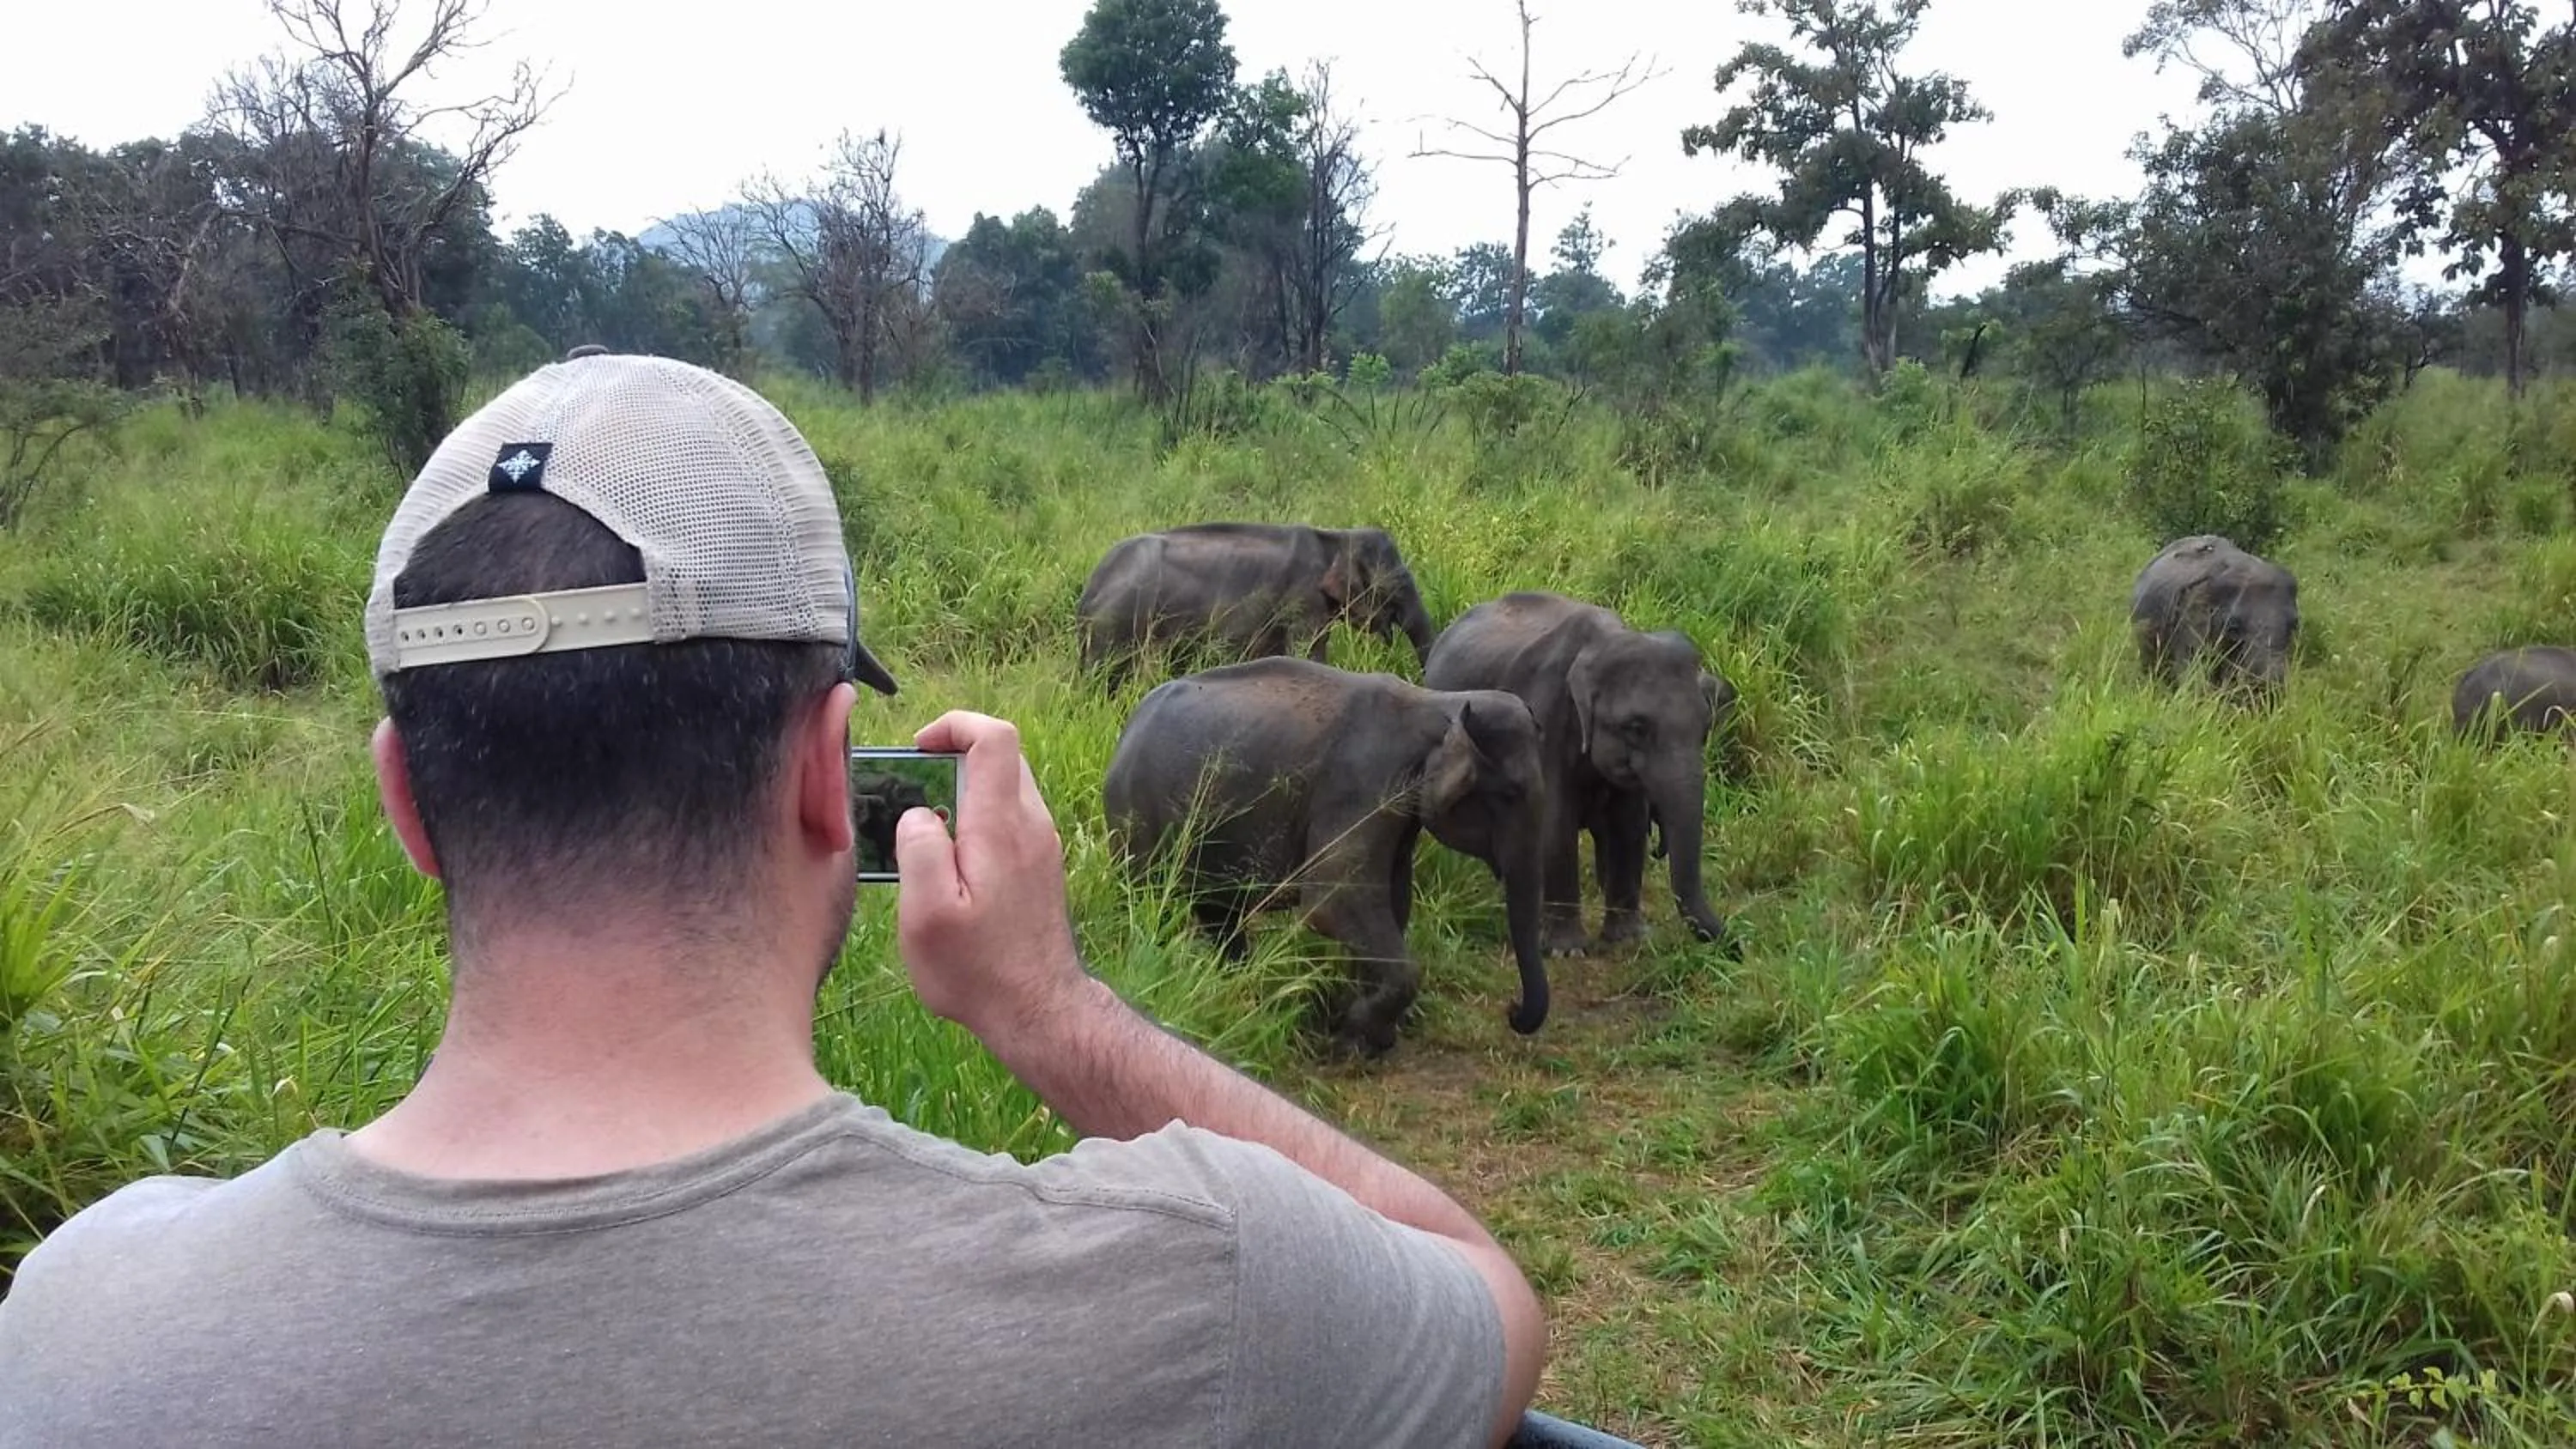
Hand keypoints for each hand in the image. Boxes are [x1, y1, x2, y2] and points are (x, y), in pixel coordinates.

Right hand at [892, 711, 1089, 1041]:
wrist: (1037, 1010)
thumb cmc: (977, 969)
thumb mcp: (927, 914)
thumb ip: (919, 849)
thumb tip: (918, 813)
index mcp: (1002, 826)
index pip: (994, 738)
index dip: (955, 726)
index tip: (917, 750)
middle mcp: (1031, 826)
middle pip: (1001, 757)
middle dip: (952, 758)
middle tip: (910, 789)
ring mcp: (1041, 846)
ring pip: (1005, 788)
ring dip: (963, 791)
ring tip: (923, 830)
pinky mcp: (1040, 867)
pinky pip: (1009, 820)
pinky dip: (977, 820)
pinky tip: (948, 863)